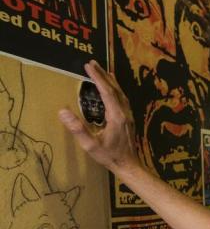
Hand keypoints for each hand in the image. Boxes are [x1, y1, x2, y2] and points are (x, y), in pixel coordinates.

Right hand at [58, 60, 140, 174]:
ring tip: (102, 70)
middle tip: (92, 63)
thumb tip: (62, 111)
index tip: (88, 66)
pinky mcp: (128, 119)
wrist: (128, 165)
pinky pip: (122, 99)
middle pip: (115, 89)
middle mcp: (124, 113)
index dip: (97, 77)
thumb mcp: (90, 145)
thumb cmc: (109, 156)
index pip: (106, 91)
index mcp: (116, 116)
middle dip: (103, 75)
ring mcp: (128, 115)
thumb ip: (77, 128)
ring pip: (120, 93)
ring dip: (110, 81)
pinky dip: (115, 89)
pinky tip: (112, 89)